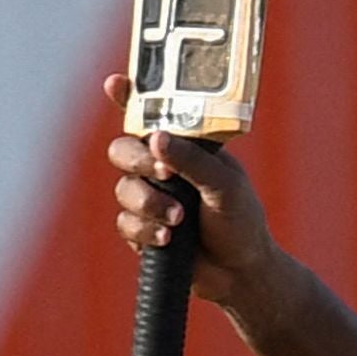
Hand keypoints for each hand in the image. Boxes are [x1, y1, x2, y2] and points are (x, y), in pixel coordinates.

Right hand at [101, 74, 291, 320]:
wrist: (239, 273)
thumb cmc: (241, 220)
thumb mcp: (225, 186)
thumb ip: (192, 161)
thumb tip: (156, 139)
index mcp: (186, 146)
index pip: (153, 115)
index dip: (129, 96)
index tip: (115, 82)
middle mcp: (163, 166)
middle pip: (124, 149)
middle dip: (138, 160)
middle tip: (163, 174)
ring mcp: (149, 196)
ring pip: (123, 188)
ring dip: (148, 203)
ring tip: (178, 219)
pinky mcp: (140, 227)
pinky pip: (124, 222)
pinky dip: (145, 230)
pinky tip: (168, 240)